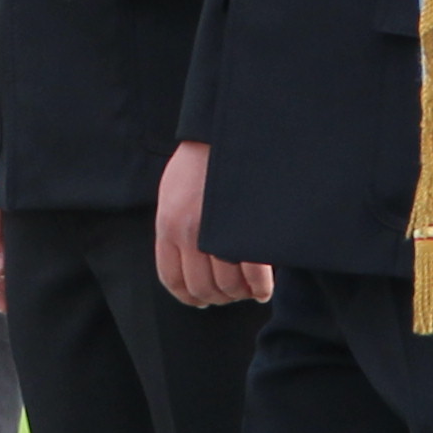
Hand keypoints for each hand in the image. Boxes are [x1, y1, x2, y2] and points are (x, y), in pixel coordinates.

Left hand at [151, 140, 267, 309]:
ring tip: (250, 292)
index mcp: (168, 226)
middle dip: (218, 298)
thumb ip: (175, 225)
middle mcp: (188, 235)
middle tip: (232, 295)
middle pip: (202, 288)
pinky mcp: (244, 230)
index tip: (201, 302)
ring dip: (240, 295)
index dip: (188, 297)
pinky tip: (264, 290)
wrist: (224, 130)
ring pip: (227, 286)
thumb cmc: (203, 159)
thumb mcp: (174, 192)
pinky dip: (260, 288)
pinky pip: (253, 275)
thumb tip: (186, 257)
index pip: (173, 279)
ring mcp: (216, 234)